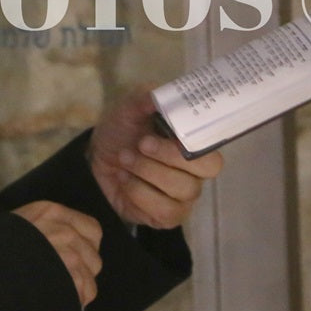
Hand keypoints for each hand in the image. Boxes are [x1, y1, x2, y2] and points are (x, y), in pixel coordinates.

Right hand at [12, 200, 101, 307]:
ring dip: (76, 293)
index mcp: (50, 212)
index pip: (93, 229)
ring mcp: (66, 255)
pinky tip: (55, 305)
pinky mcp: (66, 278)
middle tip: (62, 284)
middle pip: (93, 257)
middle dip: (82, 274)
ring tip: (55, 298)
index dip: (87, 249)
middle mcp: (63, 230)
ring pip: (89, 279)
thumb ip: (42, 231)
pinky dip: (72, 304)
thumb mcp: (14, 226)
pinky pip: (82, 294)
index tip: (76, 260)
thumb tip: (65, 250)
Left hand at [87, 88, 223, 228]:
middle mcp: (196, 170)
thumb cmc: (122, 130)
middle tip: (141, 144)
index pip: (214, 146)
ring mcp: (184, 195)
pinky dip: (139, 193)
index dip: (194, 141)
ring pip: (183, 190)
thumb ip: (145, 98)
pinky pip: (166, 211)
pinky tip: (125, 181)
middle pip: (205, 169)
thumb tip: (158, 95)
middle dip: (170, 156)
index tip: (167, 131)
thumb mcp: (129, 107)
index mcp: (194, 141)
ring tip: (125, 160)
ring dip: (147, 172)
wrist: (95, 159)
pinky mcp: (168, 216)